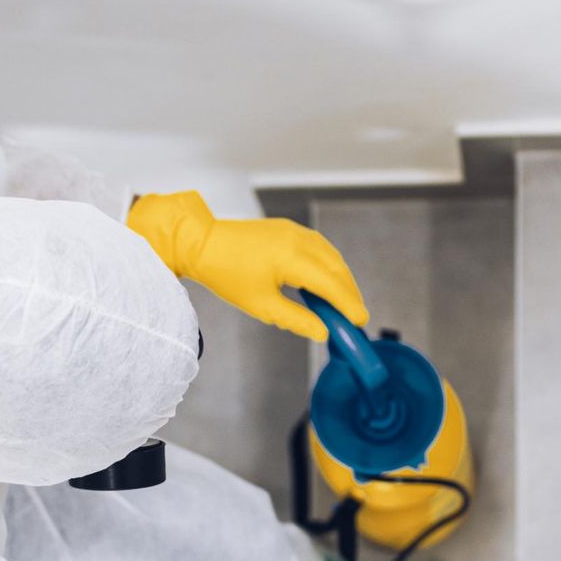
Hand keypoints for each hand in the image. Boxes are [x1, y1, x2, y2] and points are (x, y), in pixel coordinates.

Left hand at [127, 191, 367, 340]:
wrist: (201, 243)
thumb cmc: (226, 274)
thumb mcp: (262, 305)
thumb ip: (297, 319)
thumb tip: (322, 332)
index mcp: (291, 258)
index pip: (331, 284)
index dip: (348, 304)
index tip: (360, 321)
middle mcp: (298, 239)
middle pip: (337, 268)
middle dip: (349, 292)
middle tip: (355, 316)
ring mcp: (294, 230)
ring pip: (331, 255)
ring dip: (341, 278)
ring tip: (345, 301)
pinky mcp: (287, 228)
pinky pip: (319, 247)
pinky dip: (329, 265)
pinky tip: (328, 280)